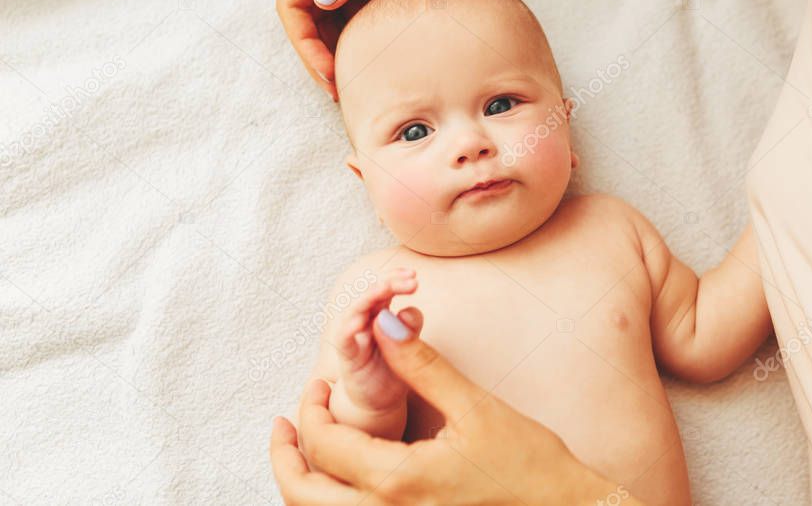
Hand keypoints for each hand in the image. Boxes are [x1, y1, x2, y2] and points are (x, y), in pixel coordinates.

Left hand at [270, 309, 624, 505]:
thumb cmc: (528, 464)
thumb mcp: (473, 407)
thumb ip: (420, 365)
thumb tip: (382, 323)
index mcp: (397, 481)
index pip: (324, 444)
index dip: (310, 407)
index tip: (319, 381)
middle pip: (303, 495)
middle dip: (284, 457)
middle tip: (283, 424)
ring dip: (303, 484)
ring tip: (305, 448)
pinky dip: (332, 501)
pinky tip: (344, 477)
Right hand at [276, 0, 448, 99]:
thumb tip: (325, 2)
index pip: (292, 3)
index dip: (305, 43)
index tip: (328, 73)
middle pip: (304, 15)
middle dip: (317, 53)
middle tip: (341, 88)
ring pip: (324, 14)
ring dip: (334, 46)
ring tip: (354, 77)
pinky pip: (347, 5)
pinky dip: (353, 30)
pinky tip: (368, 51)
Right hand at [330, 268, 421, 419]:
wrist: (377, 402)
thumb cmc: (393, 370)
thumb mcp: (410, 346)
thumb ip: (411, 328)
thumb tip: (408, 310)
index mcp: (380, 313)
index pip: (385, 287)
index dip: (397, 278)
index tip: (413, 275)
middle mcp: (364, 321)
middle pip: (370, 293)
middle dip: (388, 282)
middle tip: (410, 278)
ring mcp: (354, 337)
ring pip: (354, 310)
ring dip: (369, 297)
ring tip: (385, 287)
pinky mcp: (348, 358)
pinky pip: (344, 339)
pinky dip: (349, 328)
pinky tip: (361, 321)